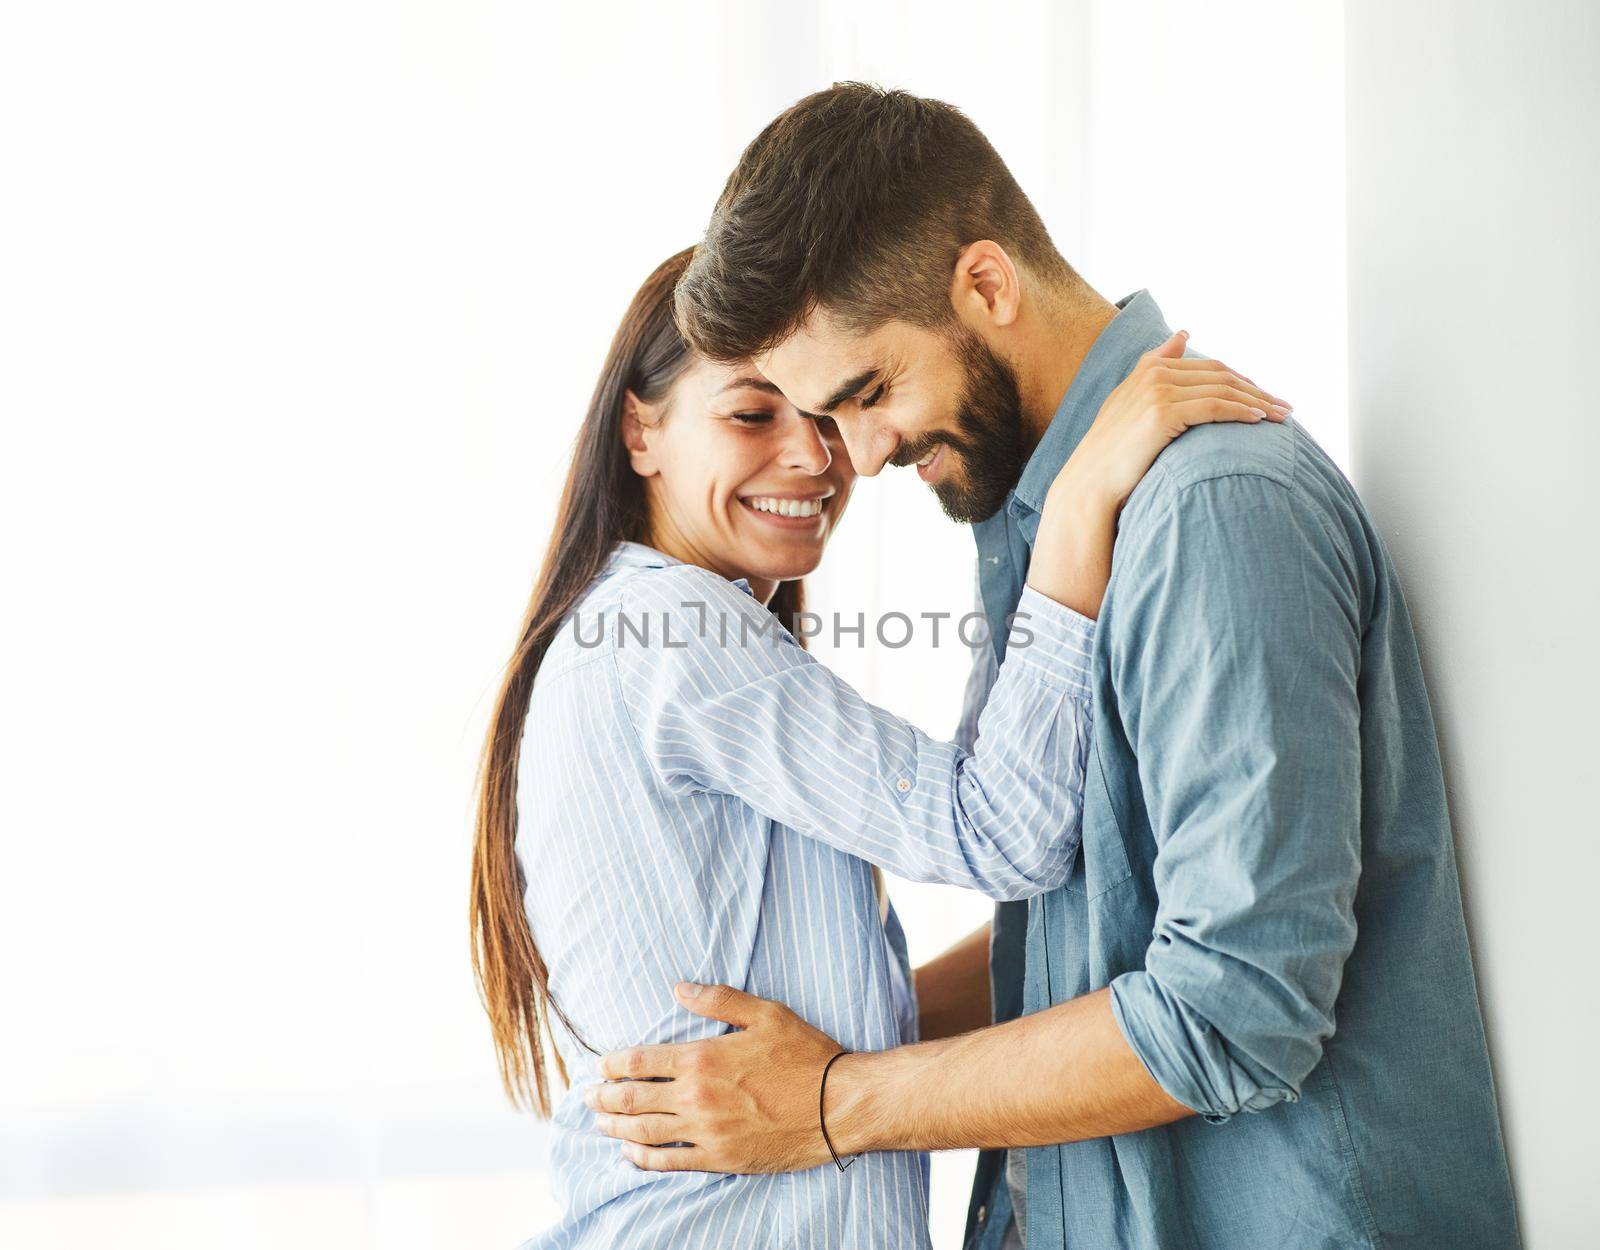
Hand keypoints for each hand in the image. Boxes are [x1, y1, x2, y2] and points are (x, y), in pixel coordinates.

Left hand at [589, 981, 845, 1173]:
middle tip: (587, 1096)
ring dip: (616, 1127)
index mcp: (702, 1058)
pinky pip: (670, 1162)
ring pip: (644, 1132)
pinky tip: (630, 1153)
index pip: (639, 1061)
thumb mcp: (766, 1013)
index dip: (612, 1063)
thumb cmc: (805, 1056)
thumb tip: (679, 989)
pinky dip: (643, 1158)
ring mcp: (706, 1132)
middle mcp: (696, 1097)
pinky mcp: (720, 1158)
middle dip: (604, 1096)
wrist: (838, 1106)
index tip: (599, 1065)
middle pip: (633, 1098)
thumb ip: (718, 1000)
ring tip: (600, 1122)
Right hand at [1053, 330, 1290, 515]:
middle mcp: (1153, 373)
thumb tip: (1183, 331)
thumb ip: (1156, 365)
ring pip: (1223, 390)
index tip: (1265, 397)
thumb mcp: (1130, 400)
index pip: (1209, 367)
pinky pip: (1215, 407)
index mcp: (1148, 367)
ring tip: (1281, 417)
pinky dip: (1240, 412)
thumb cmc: (1111, 451)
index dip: (1242, 381)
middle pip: (1221, 376)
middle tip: (1284, 408)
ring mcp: (1158, 391)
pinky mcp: (1163, 413)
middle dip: (1257, 391)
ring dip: (1257, 403)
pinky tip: (1258, 421)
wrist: (1088, 482)